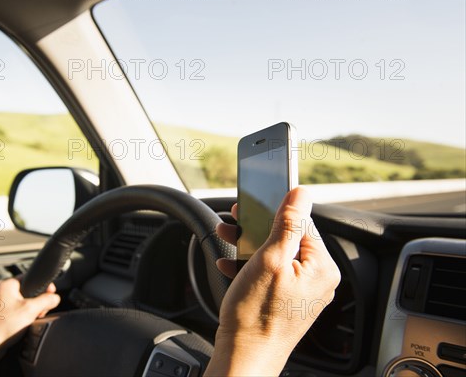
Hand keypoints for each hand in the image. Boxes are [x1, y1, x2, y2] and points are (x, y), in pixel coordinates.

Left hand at [0, 279, 59, 365]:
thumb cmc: (2, 325)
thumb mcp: (31, 309)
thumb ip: (46, 300)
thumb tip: (55, 298)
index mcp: (9, 284)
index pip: (32, 278)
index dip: (44, 287)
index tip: (50, 295)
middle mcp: (4, 292)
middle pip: (31, 292)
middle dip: (38, 303)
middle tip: (39, 311)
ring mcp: (2, 304)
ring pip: (25, 303)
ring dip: (32, 312)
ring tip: (30, 320)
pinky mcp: (2, 315)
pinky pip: (19, 313)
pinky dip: (24, 318)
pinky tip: (24, 325)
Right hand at [205, 187, 340, 375]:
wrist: (244, 357)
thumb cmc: (256, 315)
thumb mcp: (269, 259)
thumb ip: (287, 223)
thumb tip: (301, 193)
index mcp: (322, 267)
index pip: (304, 223)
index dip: (275, 213)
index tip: (252, 207)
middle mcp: (318, 280)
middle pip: (289, 239)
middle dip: (258, 229)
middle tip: (235, 223)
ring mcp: (303, 292)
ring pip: (277, 255)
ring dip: (251, 246)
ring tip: (228, 241)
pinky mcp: (287, 300)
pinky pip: (272, 273)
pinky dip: (252, 266)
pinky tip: (232, 265)